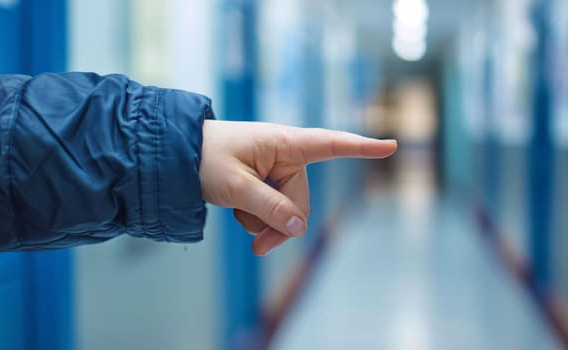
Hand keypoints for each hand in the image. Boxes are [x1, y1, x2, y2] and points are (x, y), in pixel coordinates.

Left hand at [199, 120, 396, 255]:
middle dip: (280, 224)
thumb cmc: (204, 158)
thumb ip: (270, 208)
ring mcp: (275, 171)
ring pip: (287, 211)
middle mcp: (285, 156)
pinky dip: (256, 219)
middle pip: (301, 201)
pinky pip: (272, 211)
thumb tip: (301, 228)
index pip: (330, 144)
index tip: (390, 145)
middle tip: (256, 246)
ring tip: (238, 215)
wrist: (177, 157)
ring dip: (264, 223)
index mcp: (284, 143)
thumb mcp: (235, 186)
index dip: (361, 147)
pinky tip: (238, 211)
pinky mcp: (265, 184)